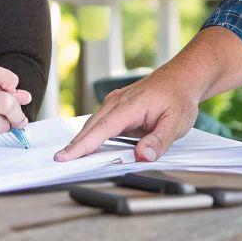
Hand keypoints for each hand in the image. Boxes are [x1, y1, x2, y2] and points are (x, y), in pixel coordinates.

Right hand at [55, 68, 198, 162]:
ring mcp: (115, 103)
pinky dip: (91, 136)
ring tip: (69, 159)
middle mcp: (117, 102)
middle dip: (74, 146)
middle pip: (91, 128)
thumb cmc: (178, 98)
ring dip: (81, 142)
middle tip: (59, 162)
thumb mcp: (177, 123)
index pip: (101, 129)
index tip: (65, 157)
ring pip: (94, 125)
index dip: (82, 146)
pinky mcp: (117, 107)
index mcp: (129, 106)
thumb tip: (142, 156)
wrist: (181, 78)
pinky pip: (100, 123)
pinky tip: (87, 147)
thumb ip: (159, 141)